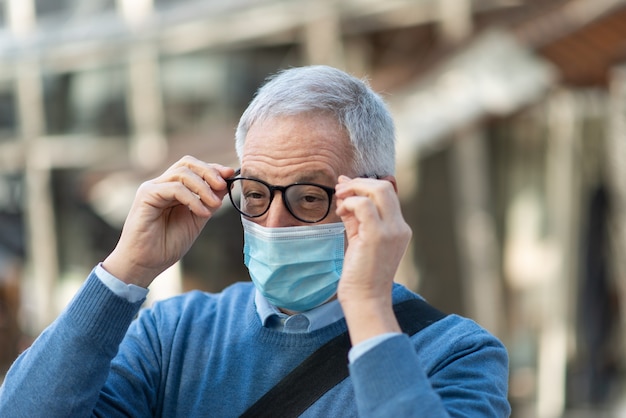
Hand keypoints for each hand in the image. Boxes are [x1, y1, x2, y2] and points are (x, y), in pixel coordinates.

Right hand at [102, 156, 234, 287]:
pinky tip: (202, 213)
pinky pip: (175, 189)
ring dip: (203, 187)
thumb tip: (226, 184)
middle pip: (187, 163)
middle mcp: (162, 184)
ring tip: (215, 204)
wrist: (145, 264)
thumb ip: (209, 202)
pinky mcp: (146, 196)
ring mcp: (153, 188)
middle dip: (209, 171)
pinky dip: (193, 199)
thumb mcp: (197, 219)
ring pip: (182, 173)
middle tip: (223, 185)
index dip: (213, 169)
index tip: (231, 174)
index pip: (194, 168)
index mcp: (173, 188)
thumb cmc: (167, 245)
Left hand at [334, 175, 411, 343]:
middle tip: (340, 189)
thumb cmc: (361, 275)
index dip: (365, 184)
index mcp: (399, 228)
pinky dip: (350, 202)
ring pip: (378, 189)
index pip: (387, 193)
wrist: (366, 300)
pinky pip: (364, 205)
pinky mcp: (377, 236)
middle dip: (359, 182)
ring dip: (353, 189)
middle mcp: (400, 227)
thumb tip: (344, 194)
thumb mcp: (359, 239)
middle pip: (386, 186)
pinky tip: (341, 212)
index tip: (345, 186)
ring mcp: (391, 231)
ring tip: (338, 200)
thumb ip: (355, 217)